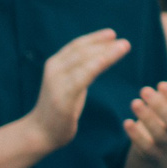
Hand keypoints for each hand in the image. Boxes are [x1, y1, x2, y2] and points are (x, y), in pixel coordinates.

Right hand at [29, 30, 133, 151]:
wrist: (41, 132)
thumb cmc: (59, 108)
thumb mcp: (71, 85)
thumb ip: (81, 71)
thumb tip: (101, 58)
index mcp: (55, 64)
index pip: (77, 46)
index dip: (95, 38)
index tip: (112, 34)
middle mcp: (54, 68)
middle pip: (82, 51)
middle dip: (104, 44)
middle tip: (125, 43)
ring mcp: (57, 82)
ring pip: (84, 61)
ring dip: (106, 52)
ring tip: (124, 46)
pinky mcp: (62, 96)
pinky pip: (82, 78)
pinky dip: (96, 66)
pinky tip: (107, 60)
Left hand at [124, 51, 166, 158]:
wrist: (159, 141)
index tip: (160, 84)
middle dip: (160, 106)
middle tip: (144, 90)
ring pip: (159, 135)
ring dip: (146, 118)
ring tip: (134, 102)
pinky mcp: (153, 155)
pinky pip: (146, 148)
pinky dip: (136, 136)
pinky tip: (126, 122)